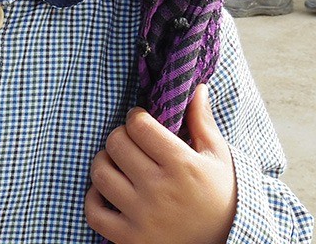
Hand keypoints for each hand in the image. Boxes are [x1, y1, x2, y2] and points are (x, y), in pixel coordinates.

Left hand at [85, 85, 235, 243]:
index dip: (136, 117)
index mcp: (182, 165)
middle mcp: (159, 190)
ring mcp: (142, 216)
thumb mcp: (218, 158)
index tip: (142, 123)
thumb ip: (202, 122)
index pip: (138, 125)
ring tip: (118, 165)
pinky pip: (94, 213)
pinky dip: (94, 199)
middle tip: (131, 143)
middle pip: (116, 144)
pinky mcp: (130, 239)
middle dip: (121, 137)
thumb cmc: (222, 197)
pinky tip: (108, 192)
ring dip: (105, 163)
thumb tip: (197, 87)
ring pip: (101, 174)